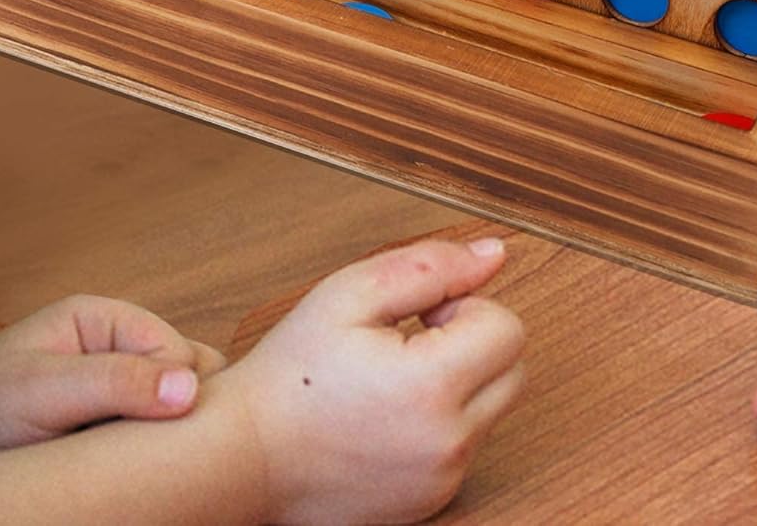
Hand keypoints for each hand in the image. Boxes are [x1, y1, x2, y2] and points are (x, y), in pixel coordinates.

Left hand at [0, 294, 225, 456]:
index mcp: (107, 320)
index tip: (148, 438)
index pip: (180, 353)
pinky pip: (149, 437)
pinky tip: (111, 470)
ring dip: (154, 440)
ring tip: (114, 462)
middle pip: (186, 377)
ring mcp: (114, 385)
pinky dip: (140, 457)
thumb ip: (115, 384)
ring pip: (173, 410)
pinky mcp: (107, 420)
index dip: (177, 397)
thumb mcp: (42, 393)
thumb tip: (191, 390)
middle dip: (172, 417)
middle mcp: (118, 347)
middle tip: (131, 453)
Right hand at [214, 236, 523, 525]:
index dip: (464, 306)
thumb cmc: (291, 374)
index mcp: (433, 388)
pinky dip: (442, 424)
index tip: (421, 315)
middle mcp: (448, 445)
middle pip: (512, 370)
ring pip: (491, 409)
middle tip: (410, 340)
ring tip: (394, 378)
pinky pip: (464, 448)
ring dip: (460, 383)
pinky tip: (389, 415)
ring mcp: (441, 481)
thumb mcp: (352, 293)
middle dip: (472, 343)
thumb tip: (494, 254)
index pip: (509, 328)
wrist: (244, 456)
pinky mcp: (430, 504)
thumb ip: (432, 267)